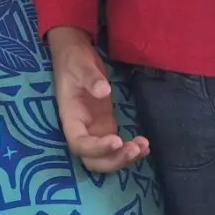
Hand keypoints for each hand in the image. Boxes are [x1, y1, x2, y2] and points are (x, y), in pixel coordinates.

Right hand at [47, 25, 148, 173]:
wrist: (76, 54)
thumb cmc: (74, 59)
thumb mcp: (80, 64)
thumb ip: (91, 78)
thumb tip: (104, 91)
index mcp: (70, 117)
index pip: (79, 144)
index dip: (97, 149)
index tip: (117, 140)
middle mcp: (81, 129)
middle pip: (93, 160)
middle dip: (114, 160)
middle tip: (134, 148)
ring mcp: (94, 130)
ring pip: (106, 158)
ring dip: (124, 159)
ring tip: (143, 146)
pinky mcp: (105, 126)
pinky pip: (116, 147)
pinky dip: (129, 151)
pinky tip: (144, 146)